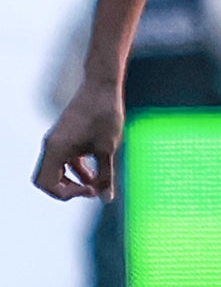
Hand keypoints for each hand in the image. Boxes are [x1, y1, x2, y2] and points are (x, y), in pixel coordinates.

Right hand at [32, 83, 124, 201]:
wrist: (102, 87)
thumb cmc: (104, 116)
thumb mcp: (108, 150)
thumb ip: (106, 176)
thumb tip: (106, 199)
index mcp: (55, 149)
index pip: (47, 184)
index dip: (68, 194)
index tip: (92, 189)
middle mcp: (51, 146)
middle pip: (48, 180)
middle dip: (68, 190)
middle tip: (93, 190)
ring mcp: (57, 141)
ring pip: (57, 171)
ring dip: (75, 180)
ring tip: (98, 184)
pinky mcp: (66, 137)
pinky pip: (65, 160)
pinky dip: (78, 169)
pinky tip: (97, 173)